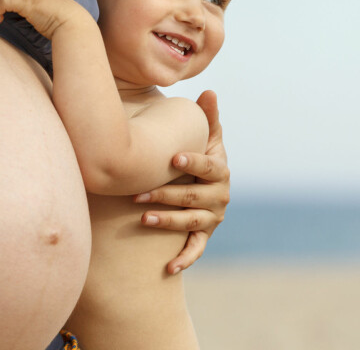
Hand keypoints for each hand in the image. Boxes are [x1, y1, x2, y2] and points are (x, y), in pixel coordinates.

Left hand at [134, 90, 229, 274]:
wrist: (198, 183)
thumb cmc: (197, 155)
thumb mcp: (204, 136)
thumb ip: (207, 116)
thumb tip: (209, 91)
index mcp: (220, 171)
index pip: (209, 167)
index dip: (193, 162)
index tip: (173, 158)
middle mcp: (220, 196)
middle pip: (194, 198)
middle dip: (166, 195)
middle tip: (139, 194)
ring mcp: (211, 218)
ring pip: (190, 223)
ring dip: (167, 222)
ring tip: (143, 219)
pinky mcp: (203, 236)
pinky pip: (196, 249)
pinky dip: (185, 260)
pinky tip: (169, 268)